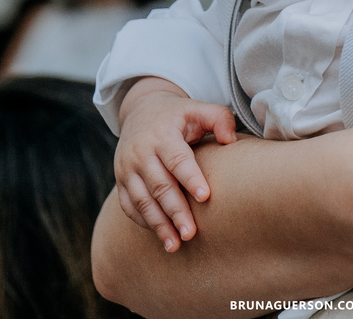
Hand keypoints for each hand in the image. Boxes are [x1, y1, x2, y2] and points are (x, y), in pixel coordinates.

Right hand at [114, 78, 237, 251]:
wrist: (140, 112)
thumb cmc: (178, 115)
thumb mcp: (198, 108)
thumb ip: (219, 118)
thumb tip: (231, 140)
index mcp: (162, 134)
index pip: (177, 159)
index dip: (190, 177)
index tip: (205, 197)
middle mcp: (141, 152)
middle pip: (159, 185)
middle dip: (175, 211)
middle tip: (191, 233)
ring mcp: (127, 168)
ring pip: (142, 200)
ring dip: (158, 224)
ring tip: (175, 245)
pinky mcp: (121, 181)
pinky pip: (129, 206)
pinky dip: (144, 222)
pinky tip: (161, 236)